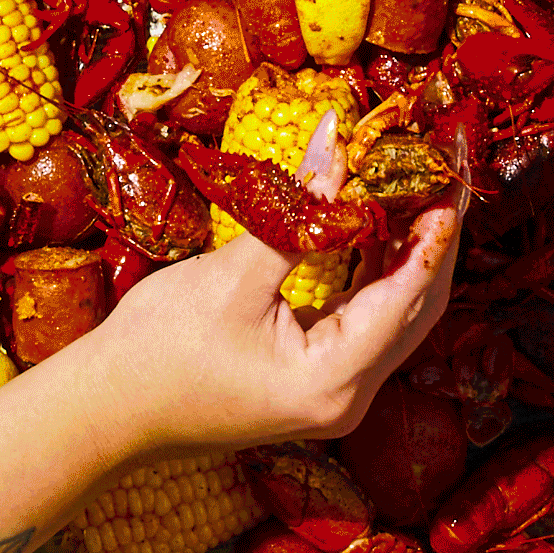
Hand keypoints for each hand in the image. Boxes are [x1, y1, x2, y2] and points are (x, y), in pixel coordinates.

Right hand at [93, 201, 461, 454]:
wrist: (105, 411)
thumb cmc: (158, 349)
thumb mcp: (231, 276)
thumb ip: (295, 213)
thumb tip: (338, 141)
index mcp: (333, 382)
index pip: (407, 298)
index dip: (433, 234)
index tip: (448, 177)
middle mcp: (347, 398)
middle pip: (416, 310)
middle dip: (432, 241)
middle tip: (444, 173)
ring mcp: (332, 394)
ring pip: (393, 316)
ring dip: (405, 254)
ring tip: (416, 187)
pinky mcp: (314, 381)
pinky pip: (363, 323)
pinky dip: (372, 274)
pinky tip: (375, 226)